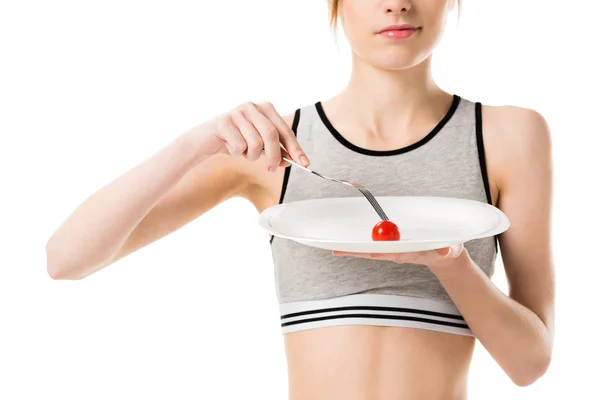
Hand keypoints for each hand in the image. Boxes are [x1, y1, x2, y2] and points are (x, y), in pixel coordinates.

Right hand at [193, 101, 309, 171]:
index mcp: (265, 108)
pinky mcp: (223, 122)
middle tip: (271, 169)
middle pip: (271, 135)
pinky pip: (239, 146)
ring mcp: (237, 112)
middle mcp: (252, 106)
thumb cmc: (235, 140)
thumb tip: (292, 160)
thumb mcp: (258, 145)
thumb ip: (276, 150)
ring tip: (242, 152)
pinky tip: (229, 147)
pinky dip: (236, 153)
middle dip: (274, 156)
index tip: (304, 163)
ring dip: (250, 155)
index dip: (295, 148)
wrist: (205, 140)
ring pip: (255, 143)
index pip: (285, 130)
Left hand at [332, 243, 466, 269]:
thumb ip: (448, 250)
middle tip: (339, 250)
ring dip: (355, 250)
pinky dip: (360, 246)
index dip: (382, 252)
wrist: (443, 256)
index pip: (394, 253)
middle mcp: (399, 253)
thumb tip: (446, 251)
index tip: (369, 253)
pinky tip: (346, 245)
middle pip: (376, 253)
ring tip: (337, 249)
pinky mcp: (392, 247)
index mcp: (413, 253)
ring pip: (372, 250)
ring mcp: (394, 251)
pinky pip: (374, 245)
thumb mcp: (450, 249)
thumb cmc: (447, 249)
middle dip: (358, 252)